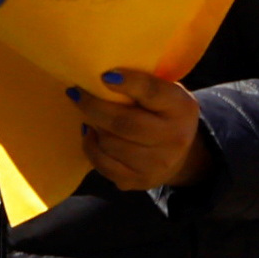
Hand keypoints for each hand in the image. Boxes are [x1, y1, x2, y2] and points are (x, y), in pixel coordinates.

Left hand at [69, 68, 209, 194]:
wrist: (180, 155)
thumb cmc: (163, 113)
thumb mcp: (166, 93)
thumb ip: (143, 85)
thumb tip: (101, 76)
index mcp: (182, 107)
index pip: (152, 92)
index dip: (127, 83)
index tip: (104, 76)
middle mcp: (174, 138)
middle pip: (124, 122)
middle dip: (94, 106)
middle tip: (76, 93)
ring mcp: (157, 164)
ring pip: (110, 144)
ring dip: (93, 126)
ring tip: (87, 114)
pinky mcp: (139, 181)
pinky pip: (104, 164)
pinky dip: (91, 147)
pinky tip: (90, 134)